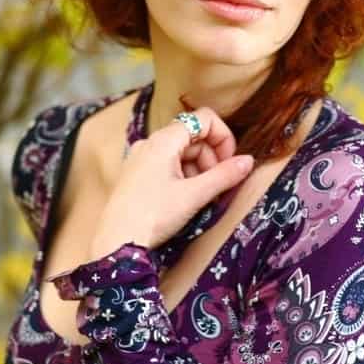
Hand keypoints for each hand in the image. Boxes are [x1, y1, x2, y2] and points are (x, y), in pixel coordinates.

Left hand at [88, 107, 253, 258]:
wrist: (115, 244)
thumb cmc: (152, 216)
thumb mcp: (194, 196)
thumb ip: (224, 176)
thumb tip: (249, 161)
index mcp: (163, 140)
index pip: (203, 119)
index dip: (223, 137)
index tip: (230, 163)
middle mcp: (150, 143)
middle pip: (193, 137)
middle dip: (212, 159)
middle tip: (217, 187)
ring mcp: (141, 159)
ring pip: (182, 153)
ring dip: (199, 170)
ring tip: (202, 197)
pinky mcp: (136, 175)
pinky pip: (168, 165)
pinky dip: (184, 177)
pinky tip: (186, 199)